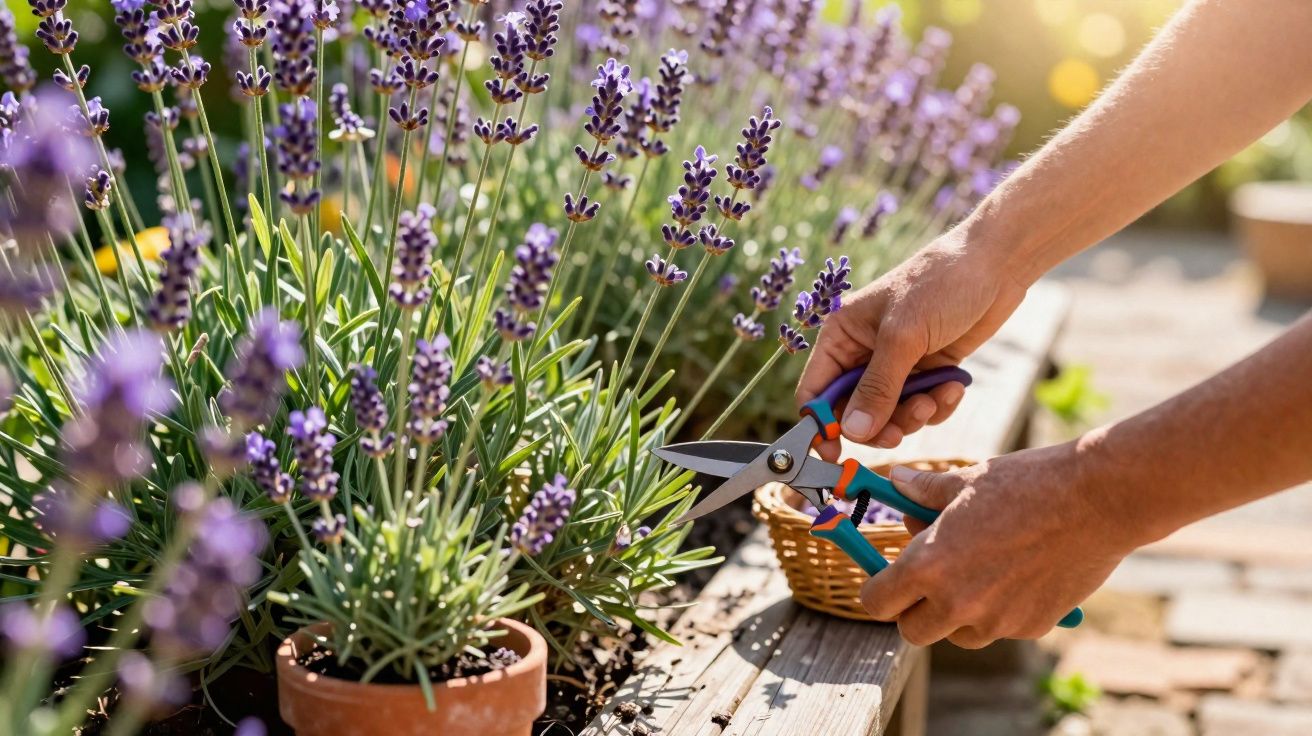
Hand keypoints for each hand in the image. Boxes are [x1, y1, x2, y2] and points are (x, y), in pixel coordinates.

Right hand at [795, 231, 1028, 459]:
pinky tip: (954, 385)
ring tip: (935, 396)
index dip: (821, 425)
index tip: (835, 454)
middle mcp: (863, 352)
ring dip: (913, 415)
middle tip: (899, 432)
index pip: (816, 391)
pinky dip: (938, 405)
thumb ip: (877, 388)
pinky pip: (922, 407)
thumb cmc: (940, 284)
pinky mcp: (927, 371)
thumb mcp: (903, 337)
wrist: (996, 265)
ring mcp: (897, 364)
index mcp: (841, 336)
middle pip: (854, 412)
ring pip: (890, 415)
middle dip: (878, 424)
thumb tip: (853, 432)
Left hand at [859, 446, 1132, 647]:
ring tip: (979, 569)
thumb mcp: (966, 481)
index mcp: (929, 565)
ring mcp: (997, 620)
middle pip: (912, 630)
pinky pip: (1000, 628)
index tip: (887, 578)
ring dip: (957, 613)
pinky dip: (1000, 611)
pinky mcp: (1031, 627)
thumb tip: (896, 481)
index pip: (877, 603)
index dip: (877, 590)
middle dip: (914, 608)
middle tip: (930, 578)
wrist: (1098, 500)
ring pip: (957, 634)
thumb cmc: (1027, 483)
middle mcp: (957, 602)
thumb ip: (923, 491)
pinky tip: (1017, 573)